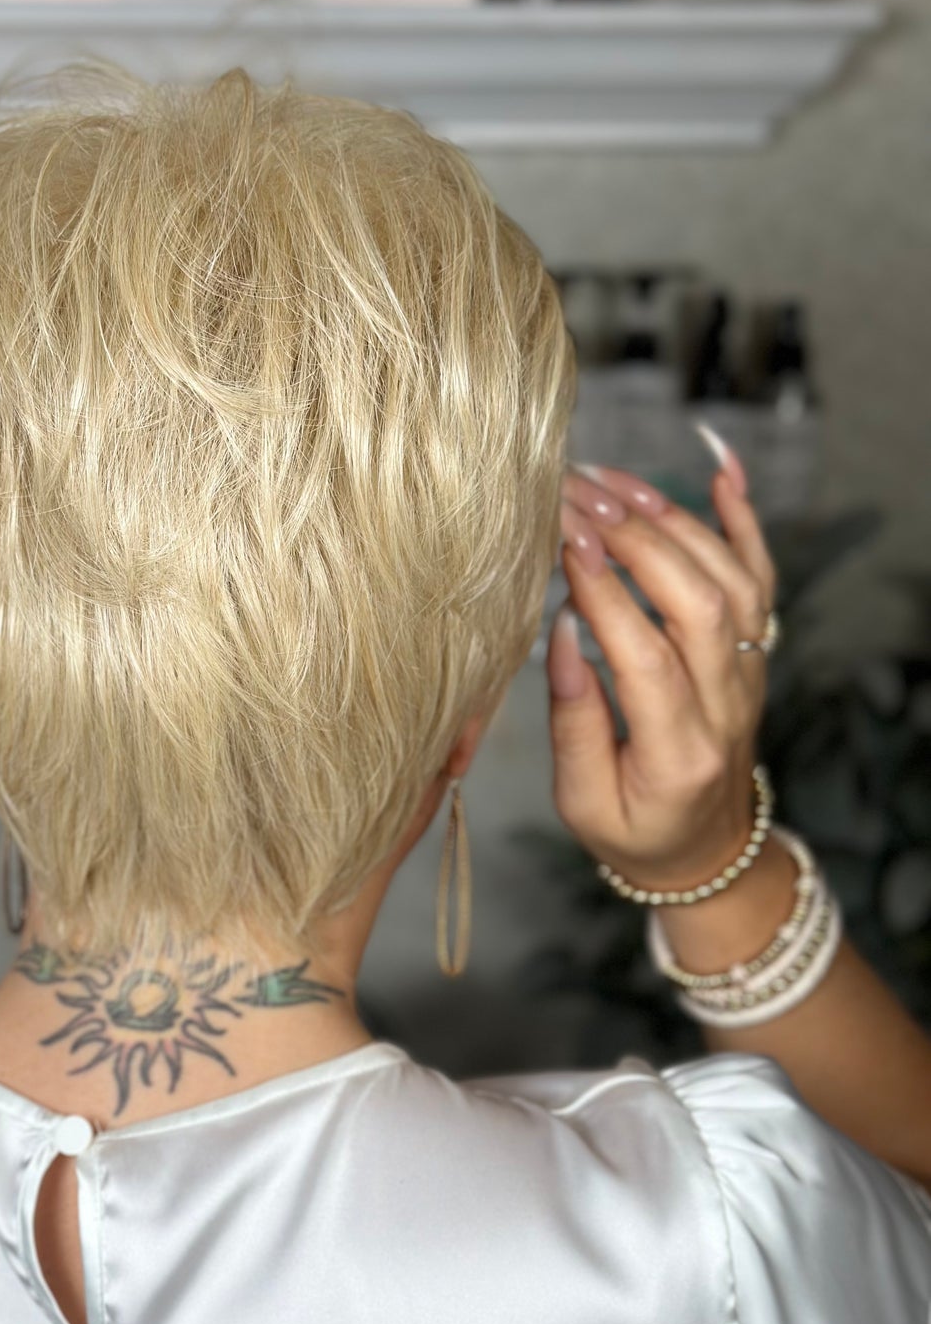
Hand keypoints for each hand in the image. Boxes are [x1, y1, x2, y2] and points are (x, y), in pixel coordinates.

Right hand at [545, 454, 777, 891]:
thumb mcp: (582, 803)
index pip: (648, 660)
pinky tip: (719, 473)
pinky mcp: (756, 653)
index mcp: (679, 756)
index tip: (565, 546)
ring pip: (733, 581)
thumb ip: (573, 723)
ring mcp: (751, 675)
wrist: (705, 850)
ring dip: (676, 523)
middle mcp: (727, 709)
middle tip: (580, 501)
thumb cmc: (635, 830)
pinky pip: (762, 577)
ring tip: (616, 486)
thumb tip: (562, 632)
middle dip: (638, 542)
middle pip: (700, 605)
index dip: (607, 598)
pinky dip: (744, 521)